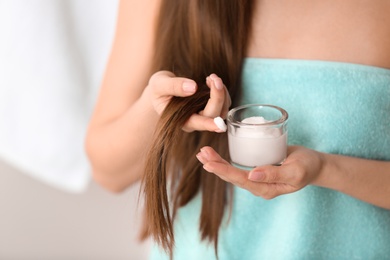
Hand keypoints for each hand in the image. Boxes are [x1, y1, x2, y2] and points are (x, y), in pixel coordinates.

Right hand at [147, 71, 230, 131]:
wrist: (162, 90)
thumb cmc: (158, 90)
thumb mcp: (159, 85)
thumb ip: (173, 86)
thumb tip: (193, 87)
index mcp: (181, 120)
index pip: (198, 124)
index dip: (209, 124)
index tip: (219, 125)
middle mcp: (195, 121)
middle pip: (214, 115)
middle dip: (218, 96)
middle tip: (213, 78)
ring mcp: (204, 115)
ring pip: (222, 110)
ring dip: (222, 92)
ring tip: (211, 77)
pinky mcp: (211, 107)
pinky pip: (224, 103)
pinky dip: (222, 91)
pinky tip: (212, 81)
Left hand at [196, 146, 324, 198]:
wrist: (315, 165)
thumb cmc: (308, 166)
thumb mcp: (296, 171)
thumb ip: (275, 174)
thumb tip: (252, 174)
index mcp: (266, 189)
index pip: (240, 180)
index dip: (224, 171)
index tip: (208, 162)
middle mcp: (259, 186)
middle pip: (232, 177)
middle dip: (216, 165)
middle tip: (201, 154)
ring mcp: (257, 179)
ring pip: (233, 172)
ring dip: (218, 162)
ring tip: (203, 153)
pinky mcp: (257, 170)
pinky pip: (238, 167)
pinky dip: (226, 160)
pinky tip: (216, 155)